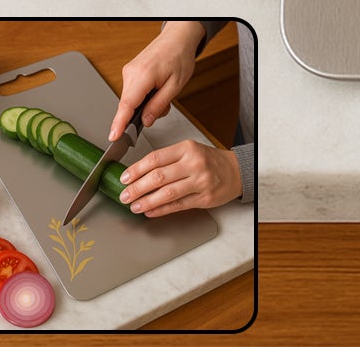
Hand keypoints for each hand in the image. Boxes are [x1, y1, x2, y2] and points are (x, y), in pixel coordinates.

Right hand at [110, 21, 204, 140]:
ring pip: (130, 100)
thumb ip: (159, 105)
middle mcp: (131, 73)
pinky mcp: (129, 72)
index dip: (119, 124)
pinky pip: (132, 92)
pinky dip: (143, 96)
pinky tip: (156, 89)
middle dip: (143, 113)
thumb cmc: (179, 56)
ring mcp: (128, 71)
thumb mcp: (176, 84)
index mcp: (143, 75)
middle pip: (128, 105)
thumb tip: (145, 122)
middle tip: (163, 105)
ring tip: (162, 91)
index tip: (113, 137)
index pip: (126, 105)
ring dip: (145, 103)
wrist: (178, 37)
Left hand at [118, 139, 241, 217]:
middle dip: (137, 188)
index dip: (136, 170)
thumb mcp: (190, 152)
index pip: (155, 158)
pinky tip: (150, 212)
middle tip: (125, 195)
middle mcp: (194, 163)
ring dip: (146, 202)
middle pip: (158, 176)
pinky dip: (160, 210)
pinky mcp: (204, 198)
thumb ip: (167, 161)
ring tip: (135, 206)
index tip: (124, 178)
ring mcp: (200, 181)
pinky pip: (177, 205)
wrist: (235, 171)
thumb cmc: (209, 161)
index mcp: (187, 148)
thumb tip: (139, 175)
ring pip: (167, 193)